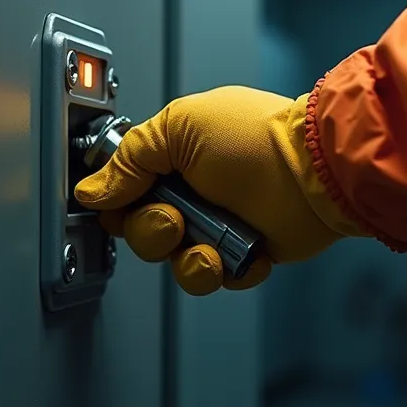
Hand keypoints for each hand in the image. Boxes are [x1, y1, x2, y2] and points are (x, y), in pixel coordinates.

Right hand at [74, 86, 357, 294]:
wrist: (313, 174)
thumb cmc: (255, 139)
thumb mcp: (178, 128)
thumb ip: (129, 159)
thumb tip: (92, 189)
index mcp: (171, 157)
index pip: (122, 193)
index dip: (118, 206)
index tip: (125, 205)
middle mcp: (192, 192)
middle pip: (142, 233)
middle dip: (154, 231)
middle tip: (177, 218)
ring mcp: (217, 224)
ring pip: (176, 263)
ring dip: (189, 258)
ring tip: (213, 243)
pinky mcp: (242, 253)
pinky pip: (215, 278)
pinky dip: (227, 270)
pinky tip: (243, 250)